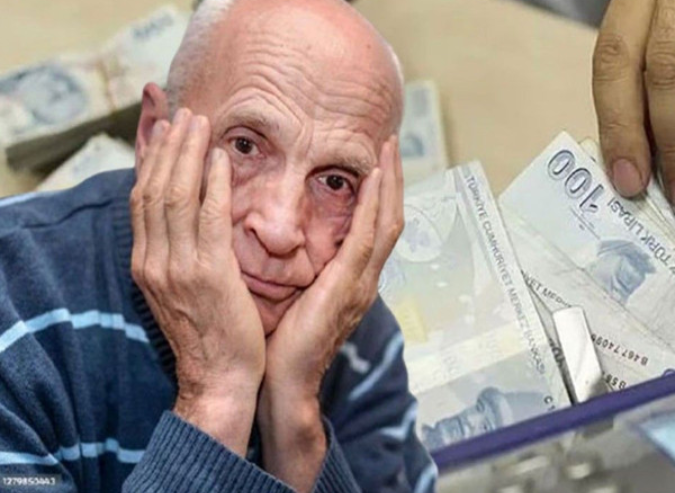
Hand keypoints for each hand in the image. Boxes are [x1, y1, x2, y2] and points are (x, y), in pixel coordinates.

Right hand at [130, 109, 265, 454]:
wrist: (219, 379)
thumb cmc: (211, 332)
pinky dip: (212, 184)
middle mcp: (154, 261)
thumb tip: (189, 216)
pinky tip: (221, 159)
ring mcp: (177, 268)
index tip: (161, 128)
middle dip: (168, 147)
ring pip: (175, 196)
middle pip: (153, 189)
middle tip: (183, 114)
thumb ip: (181, 250)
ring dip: (187, 154)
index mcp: (146, 263)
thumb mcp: (184, 288)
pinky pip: (208, 217)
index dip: (150, 160)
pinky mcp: (209, 274)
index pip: (141, 199)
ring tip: (200, 122)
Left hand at [256, 136, 402, 491]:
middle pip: (390, 217)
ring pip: (387, 223)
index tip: (375, 159)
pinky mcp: (349, 287)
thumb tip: (285, 239)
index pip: (375, 226)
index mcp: (352, 278)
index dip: (379, 192)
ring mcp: (362, 283)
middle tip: (389, 142)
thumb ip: (303, 268)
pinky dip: (374, 206)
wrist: (284, 382)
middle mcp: (365, 277)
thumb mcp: (296, 296)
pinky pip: (368, 239)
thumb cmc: (282, 342)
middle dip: (393, 179)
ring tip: (387, 149)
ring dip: (389, 183)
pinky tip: (372, 180)